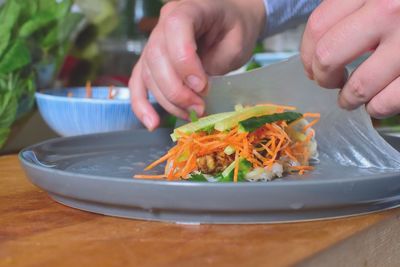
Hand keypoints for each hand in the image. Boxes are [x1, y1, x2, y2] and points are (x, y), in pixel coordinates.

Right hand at [129, 0, 265, 129]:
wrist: (230, 21)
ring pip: (148, 74)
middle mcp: (163, 24)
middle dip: (177, 90)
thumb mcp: (236, 42)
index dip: (185, 61)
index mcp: (188, 8)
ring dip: (168, 101)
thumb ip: (215, 63)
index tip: (202, 86)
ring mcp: (153, 43)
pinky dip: (141, 105)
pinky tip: (151, 123)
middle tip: (199, 108)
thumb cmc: (236, 28)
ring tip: (191, 114)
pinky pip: (138, 83)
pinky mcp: (151, 62)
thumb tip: (196, 91)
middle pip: (156, 57)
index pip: (175, 29)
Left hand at [301, 0, 399, 117]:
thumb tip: (320, 45)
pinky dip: (377, 108)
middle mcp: (387, 10)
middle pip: (328, 56)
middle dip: (323, 78)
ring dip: (348, 99)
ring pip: (357, 86)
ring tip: (351, 98)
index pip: (318, 26)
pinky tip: (377, 102)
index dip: (307, 54)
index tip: (311, 67)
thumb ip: (351, 9)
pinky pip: (386, 102)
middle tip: (330, 82)